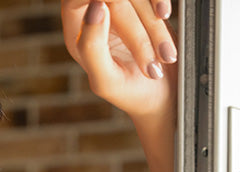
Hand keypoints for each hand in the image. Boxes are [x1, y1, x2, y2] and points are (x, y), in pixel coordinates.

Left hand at [61, 0, 176, 121]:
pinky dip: (159, 1)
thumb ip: (91, 47)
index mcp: (78, 32)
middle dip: (137, 28)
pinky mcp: (143, 1)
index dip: (97, 1)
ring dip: (153, 22)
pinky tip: (164, 16)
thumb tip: (95, 6)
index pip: (75, 0)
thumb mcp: (106, 80)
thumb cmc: (130, 92)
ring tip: (164, 56)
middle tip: (152, 62)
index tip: (119, 16)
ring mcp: (121, 5)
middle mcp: (96, 14)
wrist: (163, 94)